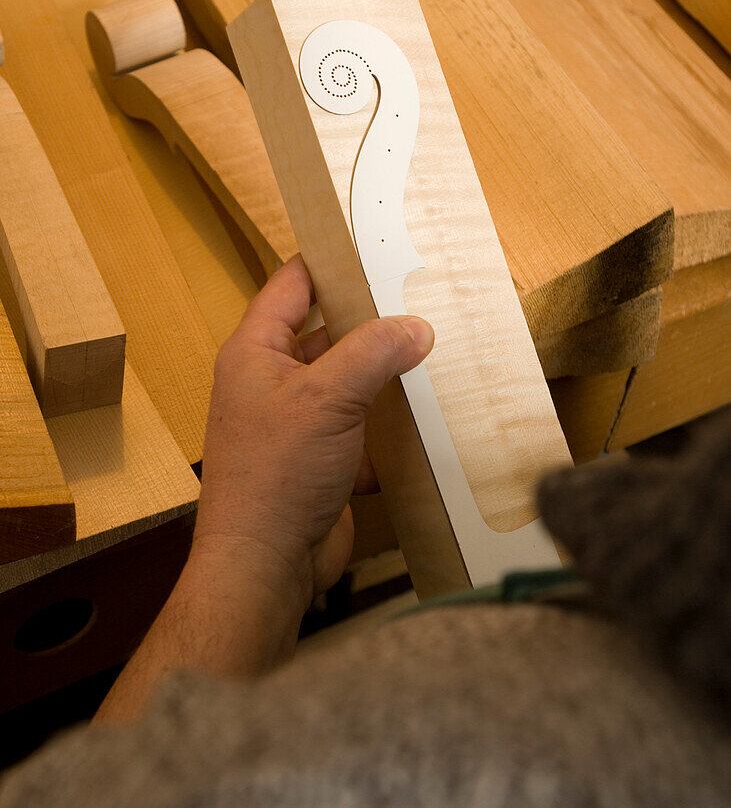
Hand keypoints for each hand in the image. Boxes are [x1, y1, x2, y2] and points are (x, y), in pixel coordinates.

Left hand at [97, 256, 432, 720]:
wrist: (266, 565)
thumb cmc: (276, 475)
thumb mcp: (326, 399)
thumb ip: (372, 353)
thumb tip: (416, 326)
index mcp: (256, 352)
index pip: (293, 284)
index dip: (330, 260)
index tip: (375, 243)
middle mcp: (273, 382)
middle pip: (328, 333)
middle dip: (373, 320)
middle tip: (425, 299)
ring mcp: (298, 423)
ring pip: (349, 383)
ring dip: (387, 375)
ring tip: (439, 351)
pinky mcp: (322, 461)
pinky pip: (362, 428)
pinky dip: (391, 425)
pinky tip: (431, 416)